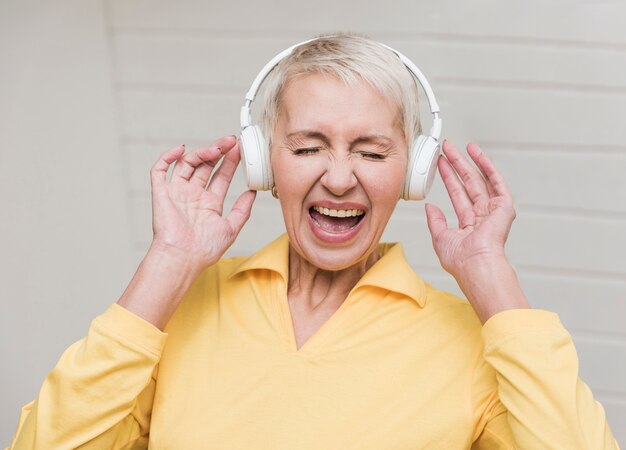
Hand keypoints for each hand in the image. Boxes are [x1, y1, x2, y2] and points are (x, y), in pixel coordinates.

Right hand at [150, 136, 255, 268]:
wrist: (183, 258)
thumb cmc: (205, 249)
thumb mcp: (231, 227)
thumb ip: (242, 209)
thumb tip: (253, 192)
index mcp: (209, 204)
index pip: (220, 176)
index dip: (230, 162)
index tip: (239, 149)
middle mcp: (193, 196)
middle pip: (205, 166)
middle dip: (218, 151)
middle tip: (230, 141)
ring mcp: (177, 193)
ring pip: (187, 164)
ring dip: (201, 152)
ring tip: (215, 148)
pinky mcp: (161, 193)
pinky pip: (160, 170)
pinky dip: (168, 157)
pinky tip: (181, 150)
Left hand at [425, 141, 527, 322]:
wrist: (475, 264)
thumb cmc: (460, 260)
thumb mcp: (440, 238)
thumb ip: (435, 221)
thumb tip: (430, 207)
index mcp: (469, 224)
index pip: (457, 195)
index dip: (448, 178)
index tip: (440, 164)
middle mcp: (482, 215)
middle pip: (467, 183)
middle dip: (456, 165)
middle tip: (446, 149)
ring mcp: (494, 210)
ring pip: (479, 179)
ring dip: (468, 161)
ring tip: (458, 147)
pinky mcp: (504, 206)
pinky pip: (495, 181)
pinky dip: (486, 166)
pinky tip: (476, 153)